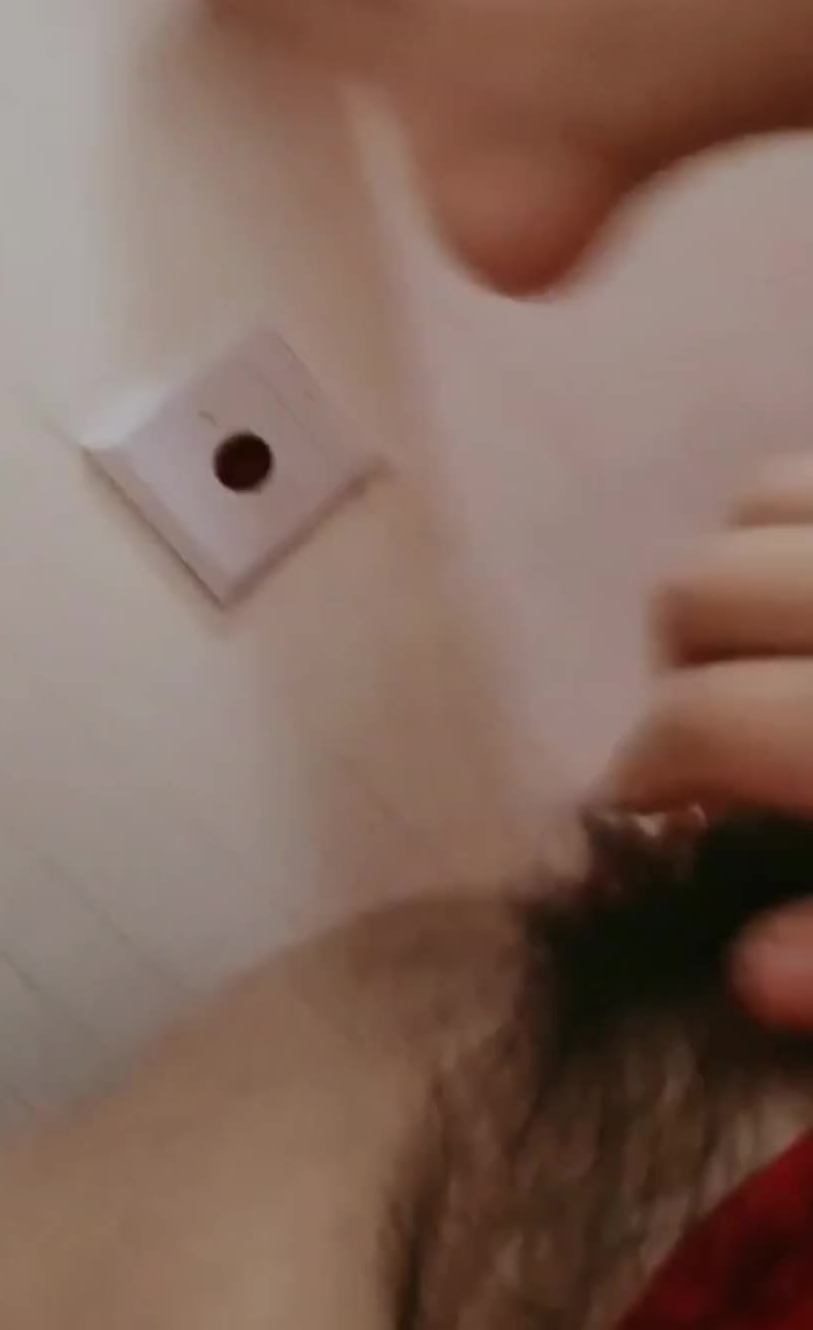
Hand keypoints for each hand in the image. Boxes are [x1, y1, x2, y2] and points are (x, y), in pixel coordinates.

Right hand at [603, 458, 812, 1028]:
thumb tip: (743, 972)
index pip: (701, 722)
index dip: (651, 772)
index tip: (648, 812)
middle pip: (700, 592)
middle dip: (684, 674)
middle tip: (722, 747)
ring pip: (751, 504)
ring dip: (737, 583)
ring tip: (769, 654)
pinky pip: (804, 472)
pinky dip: (788, 526)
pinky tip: (810, 595)